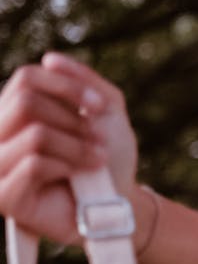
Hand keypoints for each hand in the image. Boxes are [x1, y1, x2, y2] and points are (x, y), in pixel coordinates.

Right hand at [0, 53, 137, 243]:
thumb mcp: (106, 109)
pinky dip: (66, 165)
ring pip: (34, 134)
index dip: (66, 86)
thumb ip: (81, 79)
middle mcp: (0, 136)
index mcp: (18, 113)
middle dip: (73, 119)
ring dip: (76, 144)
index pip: (26, 79)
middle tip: (99, 138)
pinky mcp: (5, 197)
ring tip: (97, 158)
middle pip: (26, 102)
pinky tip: (80, 175)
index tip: (99, 106)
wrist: (120, 205)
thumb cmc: (110, 157)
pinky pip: (33, 164)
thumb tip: (48, 58)